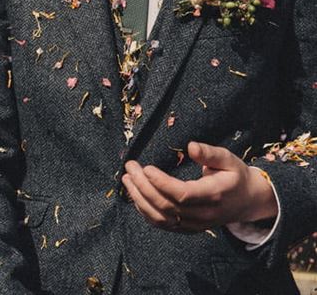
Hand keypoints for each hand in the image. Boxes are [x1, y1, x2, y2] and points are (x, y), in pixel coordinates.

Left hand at [122, 141, 277, 232]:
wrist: (248, 202)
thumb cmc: (235, 176)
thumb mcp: (229, 160)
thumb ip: (210, 153)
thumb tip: (191, 146)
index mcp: (214, 195)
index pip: (182, 194)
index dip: (160, 182)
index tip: (145, 167)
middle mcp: (203, 214)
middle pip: (167, 206)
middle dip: (143, 186)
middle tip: (130, 167)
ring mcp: (195, 225)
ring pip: (161, 218)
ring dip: (139, 199)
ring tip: (126, 179)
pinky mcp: (188, 228)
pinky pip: (163, 224)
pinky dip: (145, 211)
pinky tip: (135, 195)